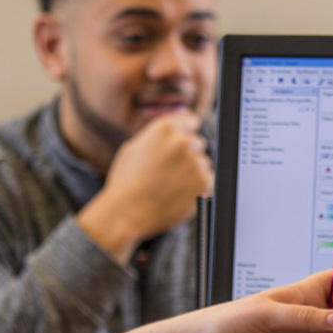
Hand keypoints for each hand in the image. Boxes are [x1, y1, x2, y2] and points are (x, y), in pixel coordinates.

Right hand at [77, 112, 212, 262]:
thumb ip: (157, 136)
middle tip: (171, 171)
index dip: (186, 131)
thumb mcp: (133, 148)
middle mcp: (183, 141)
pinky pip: (207, 181)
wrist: (127, 212)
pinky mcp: (204, 182)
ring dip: (192, 172)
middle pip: (197, 142)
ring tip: (170, 185)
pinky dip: (197, 187)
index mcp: (165, 129)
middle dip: (188, 154)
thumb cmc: (125, 183)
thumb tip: (173, 131)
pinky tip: (178, 194)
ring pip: (202, 163)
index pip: (190, 120)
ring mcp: (195, 162)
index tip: (184, 141)